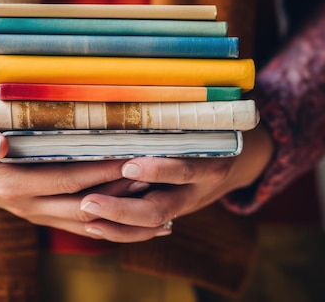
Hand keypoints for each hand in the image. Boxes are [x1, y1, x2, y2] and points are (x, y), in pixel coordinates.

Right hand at [0, 115, 155, 236]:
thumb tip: (0, 143)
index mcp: (12, 186)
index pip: (66, 179)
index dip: (99, 171)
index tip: (130, 158)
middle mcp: (29, 207)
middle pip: (85, 206)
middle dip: (122, 195)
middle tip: (158, 180)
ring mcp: (39, 215)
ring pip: (88, 224)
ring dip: (124, 220)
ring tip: (162, 212)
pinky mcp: (45, 216)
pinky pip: (82, 227)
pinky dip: (112, 227)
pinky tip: (139, 224)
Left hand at [79, 125, 273, 241]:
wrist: (239, 163)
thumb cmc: (213, 131)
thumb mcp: (206, 122)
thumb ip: (177, 120)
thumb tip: (139, 93)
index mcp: (209, 162)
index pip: (184, 169)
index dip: (158, 170)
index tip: (128, 164)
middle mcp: (196, 189)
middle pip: (160, 208)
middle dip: (122, 208)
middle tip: (89, 202)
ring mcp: (183, 206)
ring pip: (149, 223)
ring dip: (116, 223)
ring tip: (86, 214)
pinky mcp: (172, 215)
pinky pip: (145, 231)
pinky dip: (120, 231)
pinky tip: (94, 227)